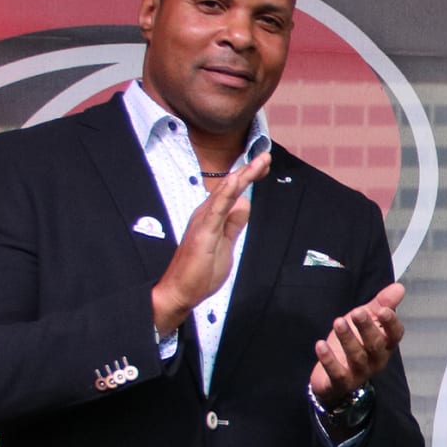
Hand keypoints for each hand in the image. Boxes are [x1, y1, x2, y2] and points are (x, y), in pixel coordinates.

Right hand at [153, 150, 272, 334]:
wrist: (180, 290)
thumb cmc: (200, 270)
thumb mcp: (226, 243)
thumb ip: (234, 223)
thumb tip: (244, 203)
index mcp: (212, 216)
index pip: (233, 192)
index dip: (249, 178)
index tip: (264, 164)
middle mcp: (206, 213)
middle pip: (231, 187)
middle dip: (249, 171)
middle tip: (266, 156)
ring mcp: (203, 221)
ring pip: (225, 193)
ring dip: (242, 176)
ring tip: (257, 162)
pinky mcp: (203, 232)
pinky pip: (216, 209)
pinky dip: (226, 194)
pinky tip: (235, 182)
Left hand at [310, 282, 406, 406]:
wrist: (333, 376)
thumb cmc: (355, 343)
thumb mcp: (366, 320)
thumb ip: (381, 304)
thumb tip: (399, 287)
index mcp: (385, 345)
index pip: (395, 335)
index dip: (391, 324)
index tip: (383, 310)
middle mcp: (376, 361)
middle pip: (376, 345)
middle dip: (367, 328)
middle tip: (356, 312)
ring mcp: (359, 373)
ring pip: (357, 358)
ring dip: (348, 340)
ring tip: (338, 322)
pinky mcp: (341, 382)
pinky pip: (337, 373)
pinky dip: (329, 360)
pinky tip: (320, 345)